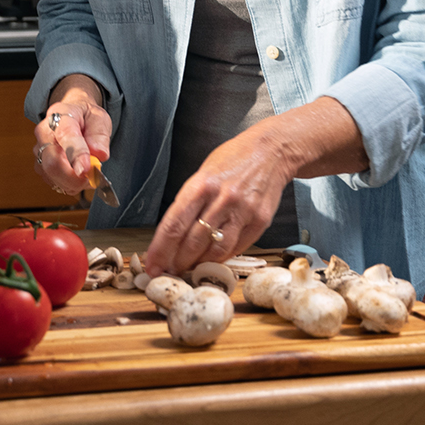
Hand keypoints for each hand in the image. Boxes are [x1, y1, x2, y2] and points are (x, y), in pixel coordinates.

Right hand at [34, 75, 112, 196]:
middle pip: (52, 163)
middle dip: (75, 177)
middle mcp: (44, 133)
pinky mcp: (40, 166)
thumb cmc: (85, 118)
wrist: (71, 117)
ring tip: (89, 173)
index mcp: (60, 116)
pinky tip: (79, 175)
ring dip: (75, 182)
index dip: (76, 155)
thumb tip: (99, 153)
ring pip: (53, 177)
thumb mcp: (99, 118)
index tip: (87, 169)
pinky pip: (54, 183)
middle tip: (93, 177)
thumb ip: (100, 135)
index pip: (66, 137)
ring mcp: (39, 151)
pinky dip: (70, 185)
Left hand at [144, 96, 367, 273]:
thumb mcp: (203, 173)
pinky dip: (221, 258)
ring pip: (215, 251)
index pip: (174, 225)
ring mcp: (242, 212)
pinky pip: (236, 248)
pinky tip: (212, 260)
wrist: (271, 152)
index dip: (160, 250)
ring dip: (199, 265)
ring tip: (189, 269)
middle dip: (177, 262)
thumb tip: (171, 235)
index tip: (152, 265)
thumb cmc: (232, 160)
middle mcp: (221, 199)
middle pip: (192, 242)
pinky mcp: (260, 221)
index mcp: (201, 185)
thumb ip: (189, 202)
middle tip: (169, 272)